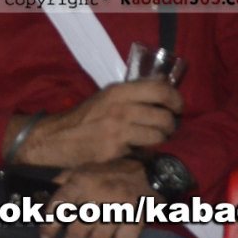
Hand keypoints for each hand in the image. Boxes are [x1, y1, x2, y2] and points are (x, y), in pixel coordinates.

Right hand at [18, 80, 182, 166]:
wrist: (59, 137)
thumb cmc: (85, 116)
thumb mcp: (107, 96)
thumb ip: (132, 92)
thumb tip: (163, 86)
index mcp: (119, 91)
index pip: (160, 90)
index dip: (176, 99)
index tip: (178, 107)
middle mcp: (121, 108)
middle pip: (164, 116)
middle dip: (171, 124)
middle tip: (167, 127)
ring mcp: (119, 130)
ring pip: (158, 135)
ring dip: (160, 139)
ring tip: (153, 138)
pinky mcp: (116, 149)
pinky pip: (144, 151)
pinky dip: (144, 151)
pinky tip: (136, 149)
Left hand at [39, 158, 155, 237]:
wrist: (146, 172)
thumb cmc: (109, 172)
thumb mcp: (82, 169)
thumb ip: (63, 181)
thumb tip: (43, 194)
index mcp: (81, 181)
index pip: (60, 206)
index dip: (49, 225)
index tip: (45, 237)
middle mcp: (97, 195)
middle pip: (78, 230)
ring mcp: (117, 208)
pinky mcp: (136, 218)